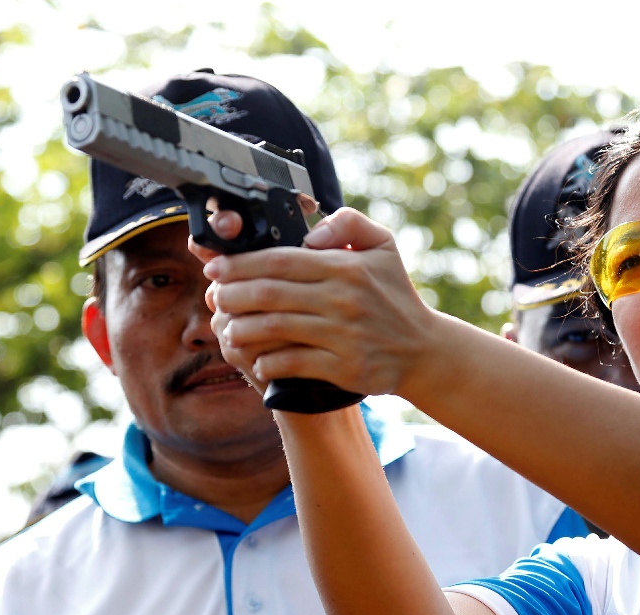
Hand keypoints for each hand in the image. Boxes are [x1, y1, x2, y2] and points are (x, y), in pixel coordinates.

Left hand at [198, 208, 438, 397]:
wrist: (423, 350)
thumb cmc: (396, 296)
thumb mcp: (384, 246)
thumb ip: (349, 222)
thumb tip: (313, 233)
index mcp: (346, 268)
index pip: (281, 260)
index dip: (241, 263)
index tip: (217, 266)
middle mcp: (343, 300)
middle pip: (270, 294)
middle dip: (232, 294)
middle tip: (215, 296)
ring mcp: (343, 335)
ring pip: (274, 328)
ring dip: (242, 328)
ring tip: (227, 327)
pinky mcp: (343, 367)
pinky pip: (292, 362)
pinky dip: (268, 361)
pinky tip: (257, 359)